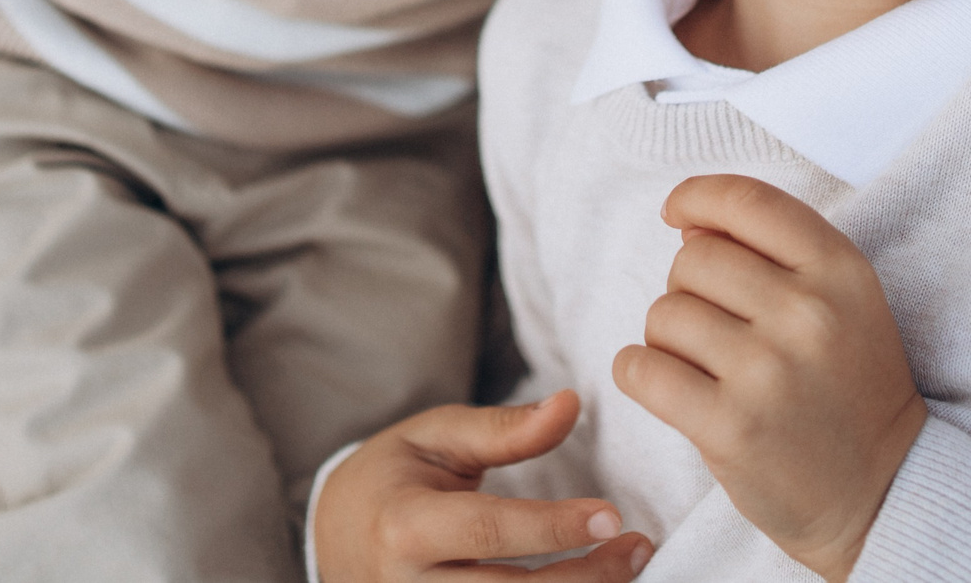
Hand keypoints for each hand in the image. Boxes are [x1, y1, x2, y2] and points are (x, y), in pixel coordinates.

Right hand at [312, 391, 653, 582]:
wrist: (333, 535)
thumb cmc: (392, 476)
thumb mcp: (435, 437)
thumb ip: (504, 428)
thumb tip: (571, 403)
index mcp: (404, 526)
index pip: (489, 530)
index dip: (553, 526)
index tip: (611, 516)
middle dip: (585, 577)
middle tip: (637, 546)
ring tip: (626, 566)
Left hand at [613, 176, 925, 582]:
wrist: (882, 492)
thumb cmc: (849, 389)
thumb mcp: (841, 303)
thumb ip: (774, 253)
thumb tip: (688, 223)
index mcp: (841, 271)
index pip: (746, 201)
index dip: (697, 197)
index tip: (678, 214)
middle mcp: (808, 314)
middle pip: (693, 260)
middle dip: (688, 289)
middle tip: (718, 331)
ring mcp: (768, 372)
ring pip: (664, 314)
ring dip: (667, 338)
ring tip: (705, 368)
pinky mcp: (730, 428)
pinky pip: (641, 370)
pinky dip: (639, 374)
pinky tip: (669, 388)